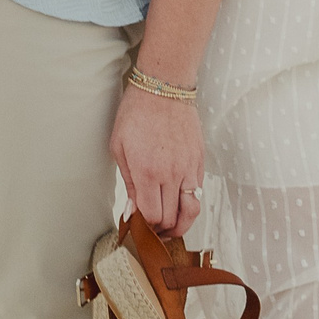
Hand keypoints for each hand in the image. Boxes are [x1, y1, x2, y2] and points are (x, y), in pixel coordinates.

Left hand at [110, 86, 205, 236]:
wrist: (164, 88)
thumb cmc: (136, 114)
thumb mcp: (119, 148)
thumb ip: (128, 184)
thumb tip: (132, 211)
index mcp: (147, 172)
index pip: (152, 217)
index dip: (145, 228)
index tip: (139, 227)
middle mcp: (171, 174)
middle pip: (171, 219)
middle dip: (161, 231)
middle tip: (152, 230)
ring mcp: (189, 168)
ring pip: (191, 211)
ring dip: (180, 224)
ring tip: (170, 226)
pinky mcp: (200, 160)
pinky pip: (198, 192)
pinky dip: (189, 203)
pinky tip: (177, 201)